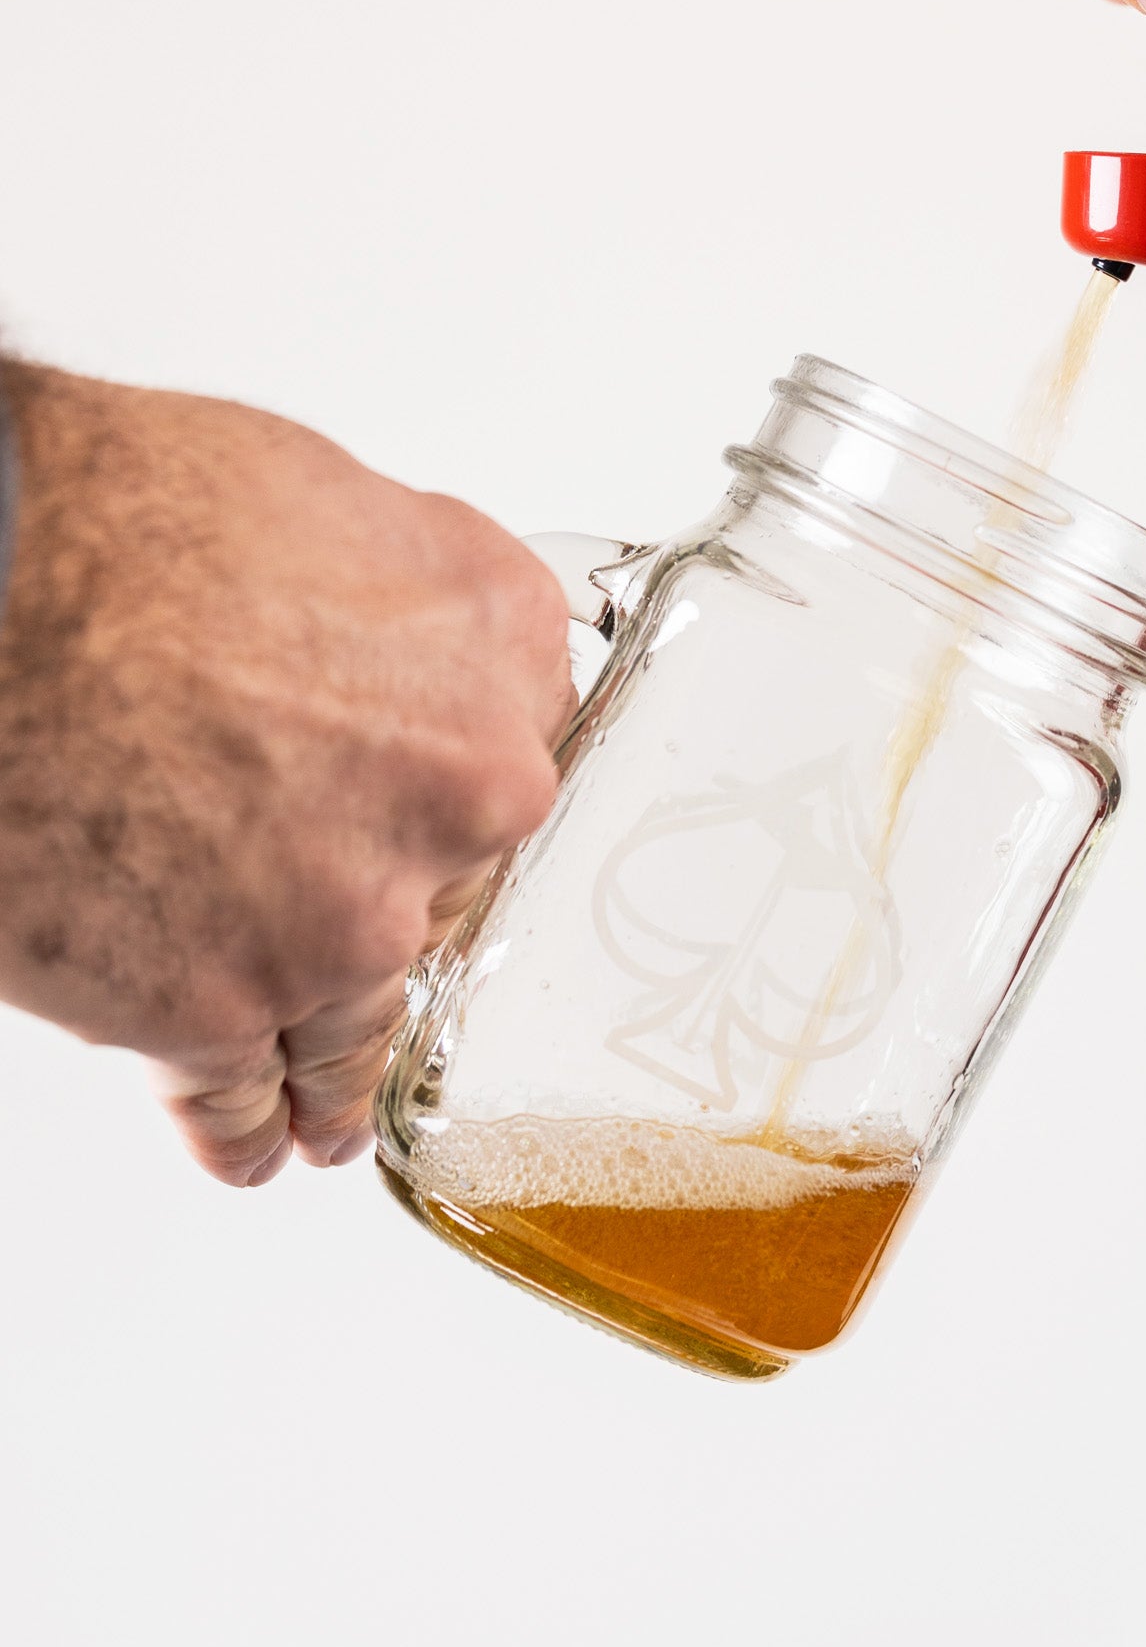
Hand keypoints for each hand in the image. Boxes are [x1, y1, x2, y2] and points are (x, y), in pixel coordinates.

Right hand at [0, 365, 572, 1184]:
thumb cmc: (124, 519)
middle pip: (449, 895)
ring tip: (325, 1115)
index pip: (520, 762)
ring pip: (363, 1024)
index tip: (436, 839)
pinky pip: (248, 1096)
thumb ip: (416, 605)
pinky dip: (244, 1129)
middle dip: (391, 911)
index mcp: (500, 656)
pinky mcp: (223, 1007)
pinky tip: (254, 1146)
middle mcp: (462, 795)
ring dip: (340, 1073)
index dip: (452, 802)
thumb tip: (416, 649)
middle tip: (334, 922)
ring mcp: (350, 916)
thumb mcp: (335, 501)